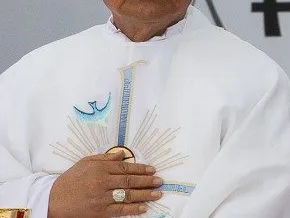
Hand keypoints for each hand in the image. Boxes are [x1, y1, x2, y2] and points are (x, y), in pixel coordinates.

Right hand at [48, 151, 162, 217]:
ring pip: (128, 195)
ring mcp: (102, 198)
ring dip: (145, 194)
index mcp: (100, 168)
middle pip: (130, 180)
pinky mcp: (100, 212)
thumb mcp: (85, 163)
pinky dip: (133, 209)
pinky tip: (144, 207)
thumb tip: (122, 154)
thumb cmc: (70, 180)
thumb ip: (105, 158)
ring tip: (157, 193)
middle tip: (159, 181)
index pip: (125, 168)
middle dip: (147, 181)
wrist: (52, 201)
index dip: (141, 168)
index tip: (152, 169)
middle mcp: (102, 182)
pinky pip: (120, 210)